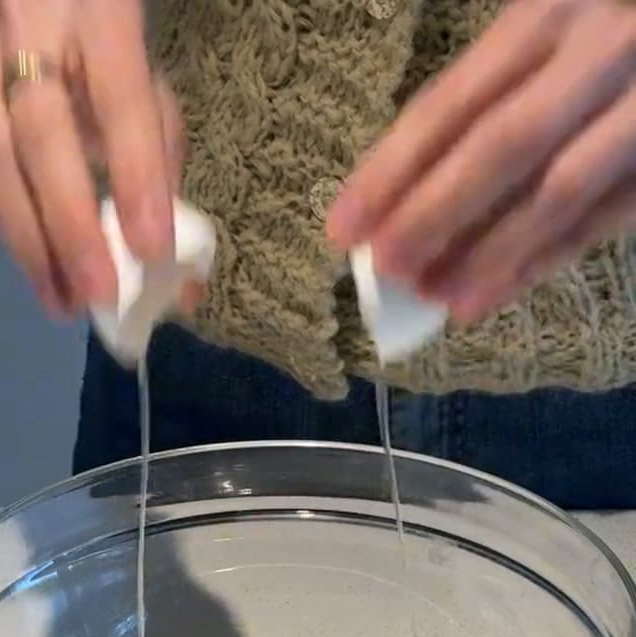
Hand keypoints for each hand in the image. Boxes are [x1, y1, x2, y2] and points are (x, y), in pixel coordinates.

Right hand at [0, 0, 183, 314]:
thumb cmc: (91, 25)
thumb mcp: (138, 62)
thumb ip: (155, 142)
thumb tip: (169, 249)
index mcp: (100, 13)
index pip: (121, 101)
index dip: (136, 179)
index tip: (151, 251)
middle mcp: (28, 22)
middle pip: (41, 138)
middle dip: (70, 229)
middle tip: (96, 296)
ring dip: (27, 241)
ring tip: (60, 301)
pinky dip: (1, 219)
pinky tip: (30, 262)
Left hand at [328, 0, 635, 323]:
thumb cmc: (597, 36)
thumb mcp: (543, 31)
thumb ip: (484, 95)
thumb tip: (398, 195)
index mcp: (546, 12)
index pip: (452, 103)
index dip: (391, 170)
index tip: (344, 228)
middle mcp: (596, 51)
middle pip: (501, 147)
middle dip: (435, 215)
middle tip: (387, 269)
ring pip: (556, 192)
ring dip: (490, 253)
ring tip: (439, 297)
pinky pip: (602, 219)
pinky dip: (546, 259)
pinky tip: (498, 291)